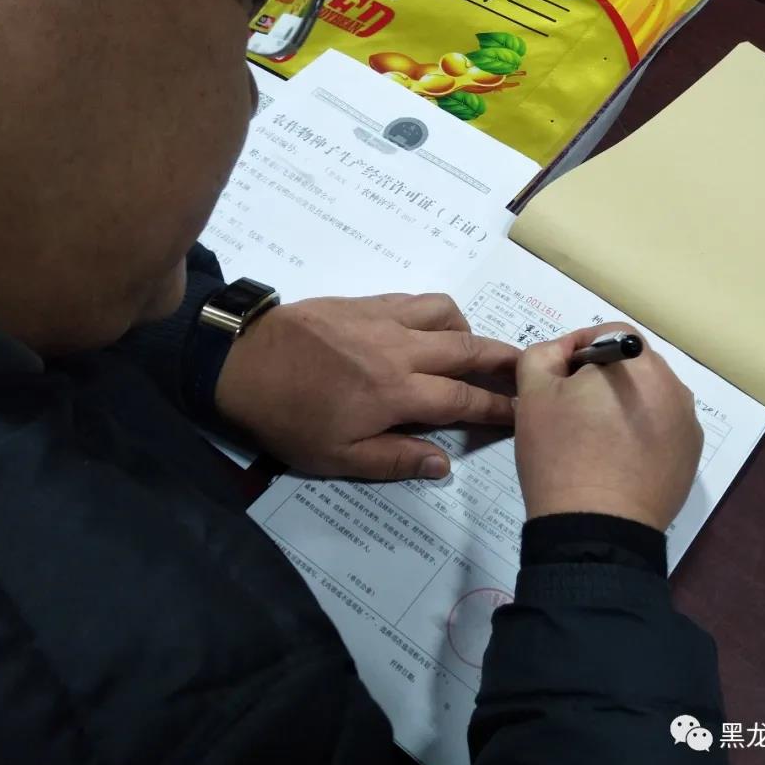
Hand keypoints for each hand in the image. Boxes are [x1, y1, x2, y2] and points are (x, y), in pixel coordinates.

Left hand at [215, 293, 518, 478]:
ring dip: (469, 329)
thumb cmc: (288, 419)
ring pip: (446, 312)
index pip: (463, 398)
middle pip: (468, 347)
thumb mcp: (337, 457)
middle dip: (503, 359)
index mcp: (396, 393)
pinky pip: (415, 299)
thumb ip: (394, 458)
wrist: (239, 364)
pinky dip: (436, 313)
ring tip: (470, 349)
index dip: (497, 406)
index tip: (522, 410)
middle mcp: (400, 349)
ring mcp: (383, 319)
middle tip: (525, 367)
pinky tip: (430, 328)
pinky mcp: (364, 301)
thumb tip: (443, 464)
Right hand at [514, 324, 703, 531]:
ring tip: (596, 439)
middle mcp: (673, 385)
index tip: (557, 381)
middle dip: (603, 379)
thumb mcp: (533, 393)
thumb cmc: (560, 454)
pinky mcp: (691, 455)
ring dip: (624, 405)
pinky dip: (642, 433)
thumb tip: (565, 352)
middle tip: (572, 412)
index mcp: (636, 362)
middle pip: (633, 365)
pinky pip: (663, 428)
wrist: (595, 528)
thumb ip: (545, 354)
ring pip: (650, 397)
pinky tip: (619, 461)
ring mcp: (687, 422)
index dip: (577, 350)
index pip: (608, 334)